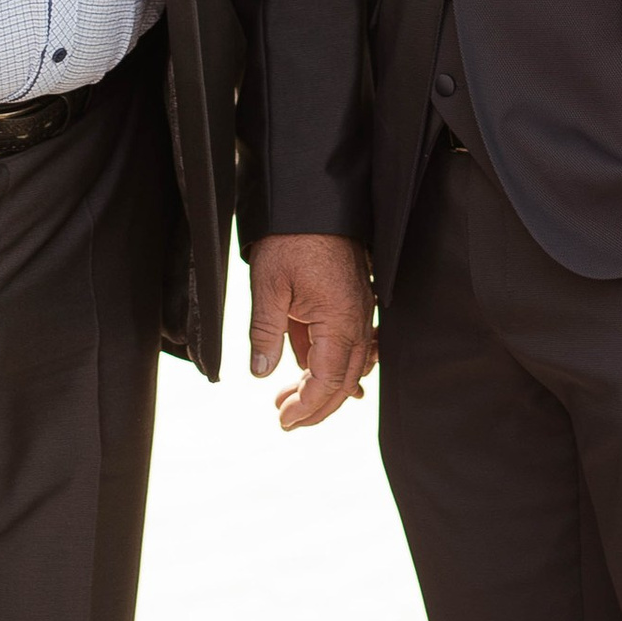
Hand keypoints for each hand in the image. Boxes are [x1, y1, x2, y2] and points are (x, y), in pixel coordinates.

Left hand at [249, 232, 375, 430]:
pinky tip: (315, 372)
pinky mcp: (356, 301)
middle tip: (286, 420)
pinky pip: (354, 345)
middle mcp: (357, 320)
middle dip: (316, 407)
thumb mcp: (267, 287)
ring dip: (323, 388)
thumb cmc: (291, 239)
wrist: (312, 200)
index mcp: (338, 321)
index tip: (284, 420)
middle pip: (344, 381)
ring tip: (289, 400)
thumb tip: (261, 372)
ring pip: (351, 366)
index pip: (326, 380)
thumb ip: (266, 333)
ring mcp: (360, 311)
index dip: (306, 407)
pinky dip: (337, 367)